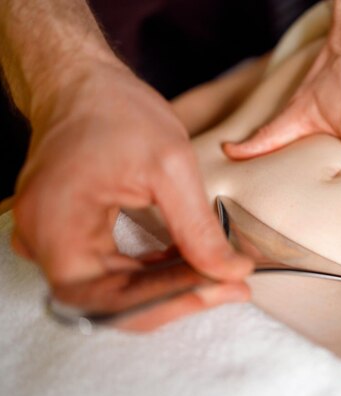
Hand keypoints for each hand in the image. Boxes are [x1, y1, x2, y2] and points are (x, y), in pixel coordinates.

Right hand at [11, 63, 252, 323]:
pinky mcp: (73, 234)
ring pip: (116, 289)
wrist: (85, 83)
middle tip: (230, 286)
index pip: (107, 298)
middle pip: (112, 300)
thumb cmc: (117, 112)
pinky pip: (114, 270)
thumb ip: (197, 229)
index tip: (218, 289)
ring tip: (220, 276)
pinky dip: (154, 272)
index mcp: (57, 226)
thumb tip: (230, 273)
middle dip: (176, 297)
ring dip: (169, 287)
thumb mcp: (169, 167)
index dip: (166, 303)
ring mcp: (55, 240)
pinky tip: (191, 262)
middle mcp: (45, 242)